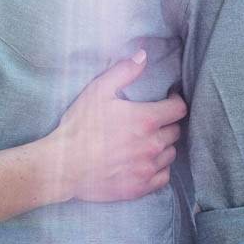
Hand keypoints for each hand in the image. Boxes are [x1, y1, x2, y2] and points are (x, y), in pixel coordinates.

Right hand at [48, 50, 186, 202]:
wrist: (64, 166)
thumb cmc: (79, 126)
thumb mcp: (97, 91)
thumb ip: (124, 72)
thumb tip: (143, 55)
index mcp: (146, 120)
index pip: (179, 109)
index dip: (175, 101)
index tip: (168, 98)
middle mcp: (153, 145)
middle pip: (176, 131)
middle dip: (167, 122)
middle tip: (154, 119)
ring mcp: (148, 168)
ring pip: (170, 154)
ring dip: (163, 145)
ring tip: (149, 140)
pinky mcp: (141, 187)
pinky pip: (163, 176)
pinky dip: (159, 168)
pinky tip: (146, 161)